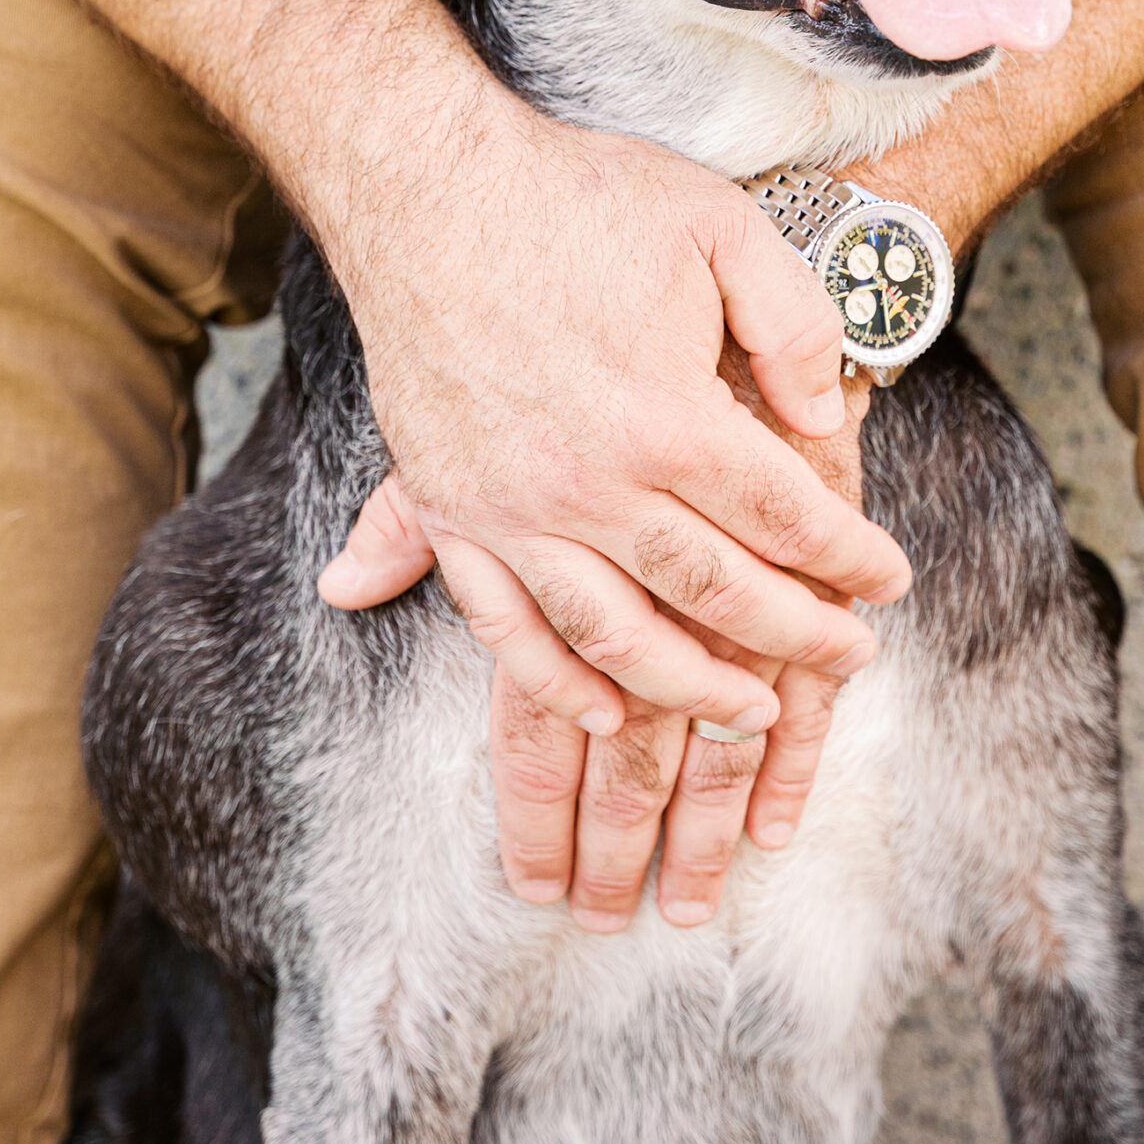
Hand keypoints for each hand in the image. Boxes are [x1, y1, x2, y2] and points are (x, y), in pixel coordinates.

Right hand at [321, 110, 907, 745]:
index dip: (849, 557)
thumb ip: (794, 322)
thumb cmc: (576, 197)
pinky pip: (504, 629)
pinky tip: (607, 713)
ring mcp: (513, 509)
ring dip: (691, 688)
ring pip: (616, 638)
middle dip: (796, 634)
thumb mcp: (721, 226)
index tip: (890, 580)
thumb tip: (826, 418)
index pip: (784, 518)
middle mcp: (591, 484)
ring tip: (751, 713)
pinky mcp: (453, 511)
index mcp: (667, 418)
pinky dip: (557, 684)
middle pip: (714, 595)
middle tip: (851, 655)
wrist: (428, 186)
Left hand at [326, 338, 880, 929]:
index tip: (529, 884)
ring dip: (696, 823)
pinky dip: (790, 753)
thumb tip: (344, 587)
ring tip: (687, 908)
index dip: (536, 802)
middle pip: (620, 739)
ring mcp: (722, 565)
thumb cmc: (577, 306)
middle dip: (610, 838)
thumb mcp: (468, 399)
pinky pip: (797, 673)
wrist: (697, 222)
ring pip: (705, 726)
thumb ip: (415, 508)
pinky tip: (777, 821)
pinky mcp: (799, 549)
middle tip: (601, 922)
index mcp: (548, 547)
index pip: (537, 703)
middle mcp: (634, 569)